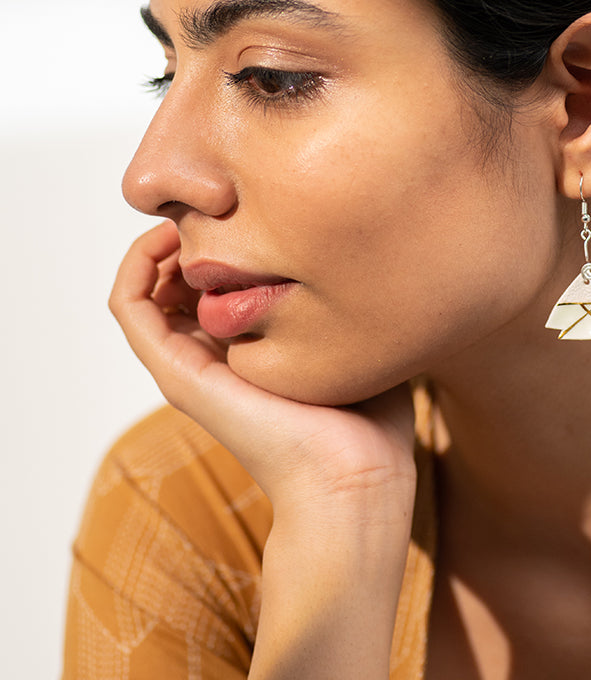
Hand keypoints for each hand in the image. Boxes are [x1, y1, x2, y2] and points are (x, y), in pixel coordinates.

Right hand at [109, 220, 415, 512]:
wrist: (355, 478)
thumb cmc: (371, 420)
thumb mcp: (358, 338)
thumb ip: (350, 300)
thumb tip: (369, 251)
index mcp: (249, 350)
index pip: (211, 285)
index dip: (218, 241)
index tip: (247, 207)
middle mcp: (213, 356)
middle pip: (175, 280)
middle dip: (189, 233)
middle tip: (217, 202)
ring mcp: (190, 366)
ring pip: (146, 288)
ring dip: (158, 242)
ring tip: (190, 213)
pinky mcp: (176, 373)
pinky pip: (130, 305)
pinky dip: (138, 264)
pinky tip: (169, 237)